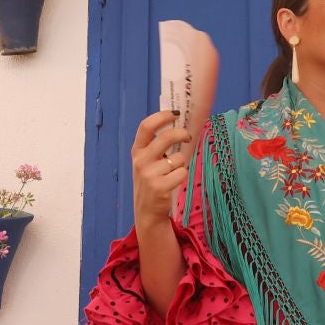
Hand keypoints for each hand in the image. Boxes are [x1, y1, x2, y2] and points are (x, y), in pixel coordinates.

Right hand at [131, 109, 193, 230]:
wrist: (146, 211)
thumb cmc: (151, 181)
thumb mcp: (146, 162)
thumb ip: (156, 146)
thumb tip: (178, 126)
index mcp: (137, 151)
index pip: (146, 126)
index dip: (161, 117)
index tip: (175, 114)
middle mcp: (141, 161)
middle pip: (166, 137)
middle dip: (182, 134)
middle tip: (188, 137)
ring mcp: (149, 174)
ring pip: (178, 158)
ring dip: (181, 163)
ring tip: (173, 172)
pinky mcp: (159, 187)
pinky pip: (182, 172)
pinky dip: (182, 176)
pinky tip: (173, 182)